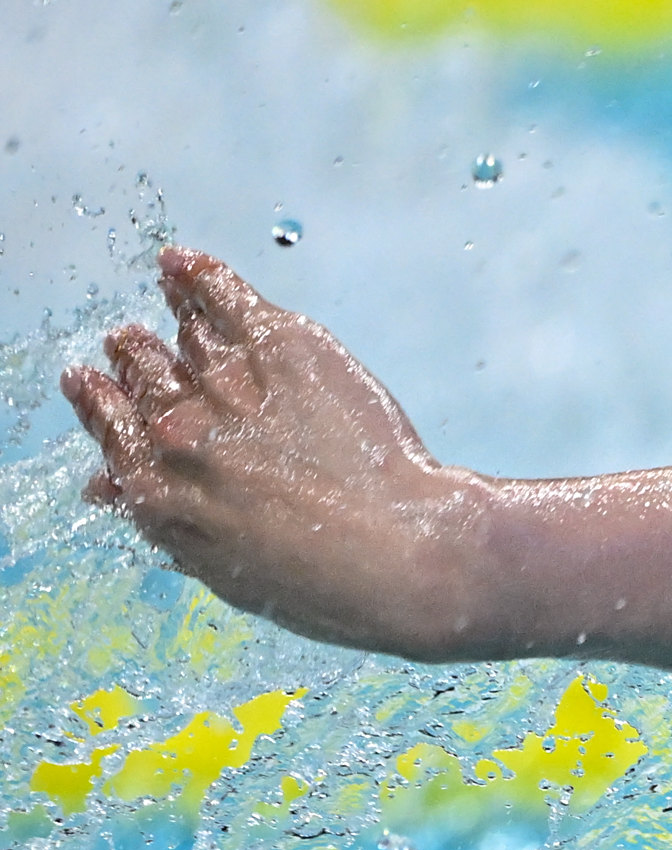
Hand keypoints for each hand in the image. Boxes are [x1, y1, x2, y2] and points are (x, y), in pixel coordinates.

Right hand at [61, 246, 485, 657]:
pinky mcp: (278, 345)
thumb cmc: (326, 584)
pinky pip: (219, 293)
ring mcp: (225, 383)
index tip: (92, 384)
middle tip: (139, 348)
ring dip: (172, 319)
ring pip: (179, 332)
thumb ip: (169, 523)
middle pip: (139, 369)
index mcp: (156, 492)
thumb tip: (113, 489)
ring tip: (173, 304)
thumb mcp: (225, 570)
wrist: (401, 554)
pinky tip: (181, 265)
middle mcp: (176, 430)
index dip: (100, 400)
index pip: (106, 424)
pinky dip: (195, 274)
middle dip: (136, 358)